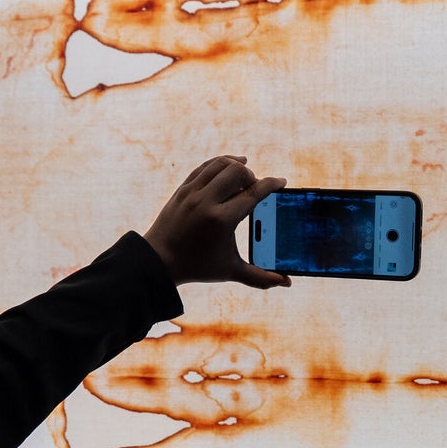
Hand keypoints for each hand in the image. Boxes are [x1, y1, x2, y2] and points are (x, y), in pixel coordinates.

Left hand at [143, 156, 289, 287]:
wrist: (159, 261)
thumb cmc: (197, 267)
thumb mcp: (230, 271)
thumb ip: (260, 277)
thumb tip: (286, 283)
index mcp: (222, 220)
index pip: (254, 193)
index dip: (272, 184)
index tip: (281, 182)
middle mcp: (206, 202)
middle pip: (238, 171)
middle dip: (252, 176)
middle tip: (255, 188)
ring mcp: (192, 193)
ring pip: (220, 164)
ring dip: (236, 166)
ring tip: (244, 176)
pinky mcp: (182, 189)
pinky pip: (204, 167)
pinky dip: (219, 164)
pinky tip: (228, 167)